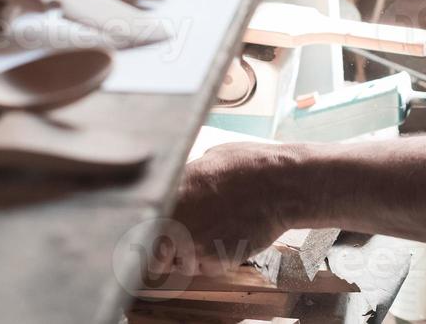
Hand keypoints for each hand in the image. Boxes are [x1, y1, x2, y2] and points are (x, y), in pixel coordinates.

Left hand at [164, 142, 290, 276]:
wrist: (283, 185)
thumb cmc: (252, 165)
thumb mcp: (213, 158)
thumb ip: (190, 175)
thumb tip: (184, 180)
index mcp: (171, 191)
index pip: (143, 225)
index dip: (151, 232)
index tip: (159, 232)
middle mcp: (175, 219)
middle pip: (155, 254)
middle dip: (167, 253)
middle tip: (188, 239)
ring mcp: (194, 242)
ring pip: (182, 263)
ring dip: (194, 256)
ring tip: (218, 232)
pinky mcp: (215, 260)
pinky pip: (207, 268)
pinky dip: (216, 260)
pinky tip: (231, 238)